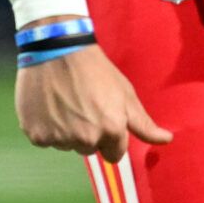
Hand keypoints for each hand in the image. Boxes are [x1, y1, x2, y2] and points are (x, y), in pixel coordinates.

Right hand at [16, 41, 172, 162]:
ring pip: (66, 145)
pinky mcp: (36, 134)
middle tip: (82, 103)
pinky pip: (45, 139)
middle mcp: (85, 139)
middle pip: (88, 150)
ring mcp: (59, 138)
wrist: (56, 47)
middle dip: (87, 132)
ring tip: (64, 100)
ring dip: (66, 129)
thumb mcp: (125, 93)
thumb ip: (144, 124)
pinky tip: (48, 103)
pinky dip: (45, 126)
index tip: (101, 115)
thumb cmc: (95, 68)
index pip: (113, 155)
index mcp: (111, 130)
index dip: (109, 136)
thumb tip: (167, 140)